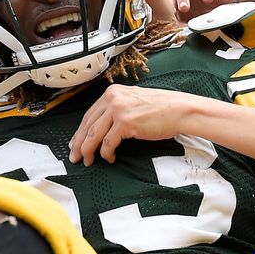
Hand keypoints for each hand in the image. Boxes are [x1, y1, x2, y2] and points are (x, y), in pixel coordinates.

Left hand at [69, 84, 205, 164]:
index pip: (89, 114)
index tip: (75, 143)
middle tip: (75, 156)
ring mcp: (118, 110)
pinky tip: (109, 158)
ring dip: (89, 150)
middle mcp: (112, 98)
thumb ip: (116, 109)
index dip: (80, 132)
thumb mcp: (133, 101)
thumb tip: (102, 127)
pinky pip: (108, 143)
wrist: (179, 110)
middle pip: (87, 124)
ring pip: (94, 134)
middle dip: (79, 143)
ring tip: (88, 160)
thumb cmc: (161, 109)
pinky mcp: (125, 122)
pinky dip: (106, 153)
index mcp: (112, 93)